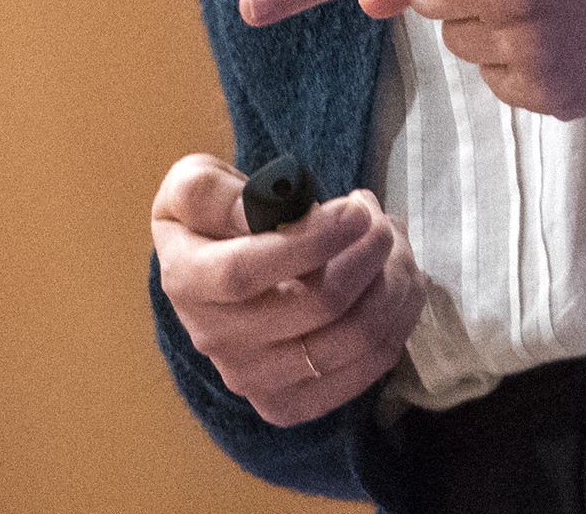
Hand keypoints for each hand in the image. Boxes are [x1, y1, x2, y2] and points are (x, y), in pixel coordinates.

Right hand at [151, 153, 424, 426]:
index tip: (356, 209)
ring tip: (390, 243)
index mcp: (187, 281)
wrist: (211, 274)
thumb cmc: (212, 217)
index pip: (246, 272)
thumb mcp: (194, 182)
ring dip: (392, 282)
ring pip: (353, 338)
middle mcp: (215, 340)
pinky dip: (397, 318)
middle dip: (368, 252)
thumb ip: (218, 193)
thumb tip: (267, 211)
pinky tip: (395, 281)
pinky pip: (367, 367)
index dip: (311, 241)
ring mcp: (254, 380)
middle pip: (317, 306)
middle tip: (378, 218)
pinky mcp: (290, 404)